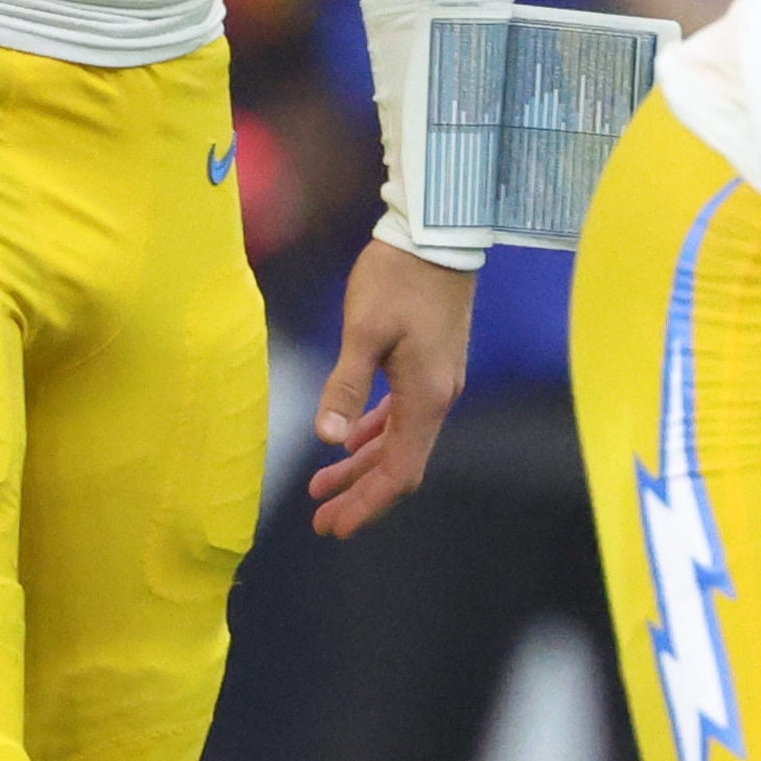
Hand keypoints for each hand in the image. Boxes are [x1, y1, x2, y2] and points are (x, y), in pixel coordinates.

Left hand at [306, 242, 474, 539]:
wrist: (437, 234)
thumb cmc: (398, 278)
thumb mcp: (364, 331)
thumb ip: (345, 386)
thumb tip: (327, 437)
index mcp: (425, 398)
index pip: (398, 472)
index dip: (367, 503)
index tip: (335, 525)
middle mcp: (438, 398)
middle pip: (400, 465)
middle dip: (360, 494)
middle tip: (322, 520)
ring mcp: (436, 382)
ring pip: (399, 441)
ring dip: (363, 466)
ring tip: (323, 485)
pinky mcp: (429, 365)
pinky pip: (402, 416)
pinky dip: (375, 434)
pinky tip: (350, 440)